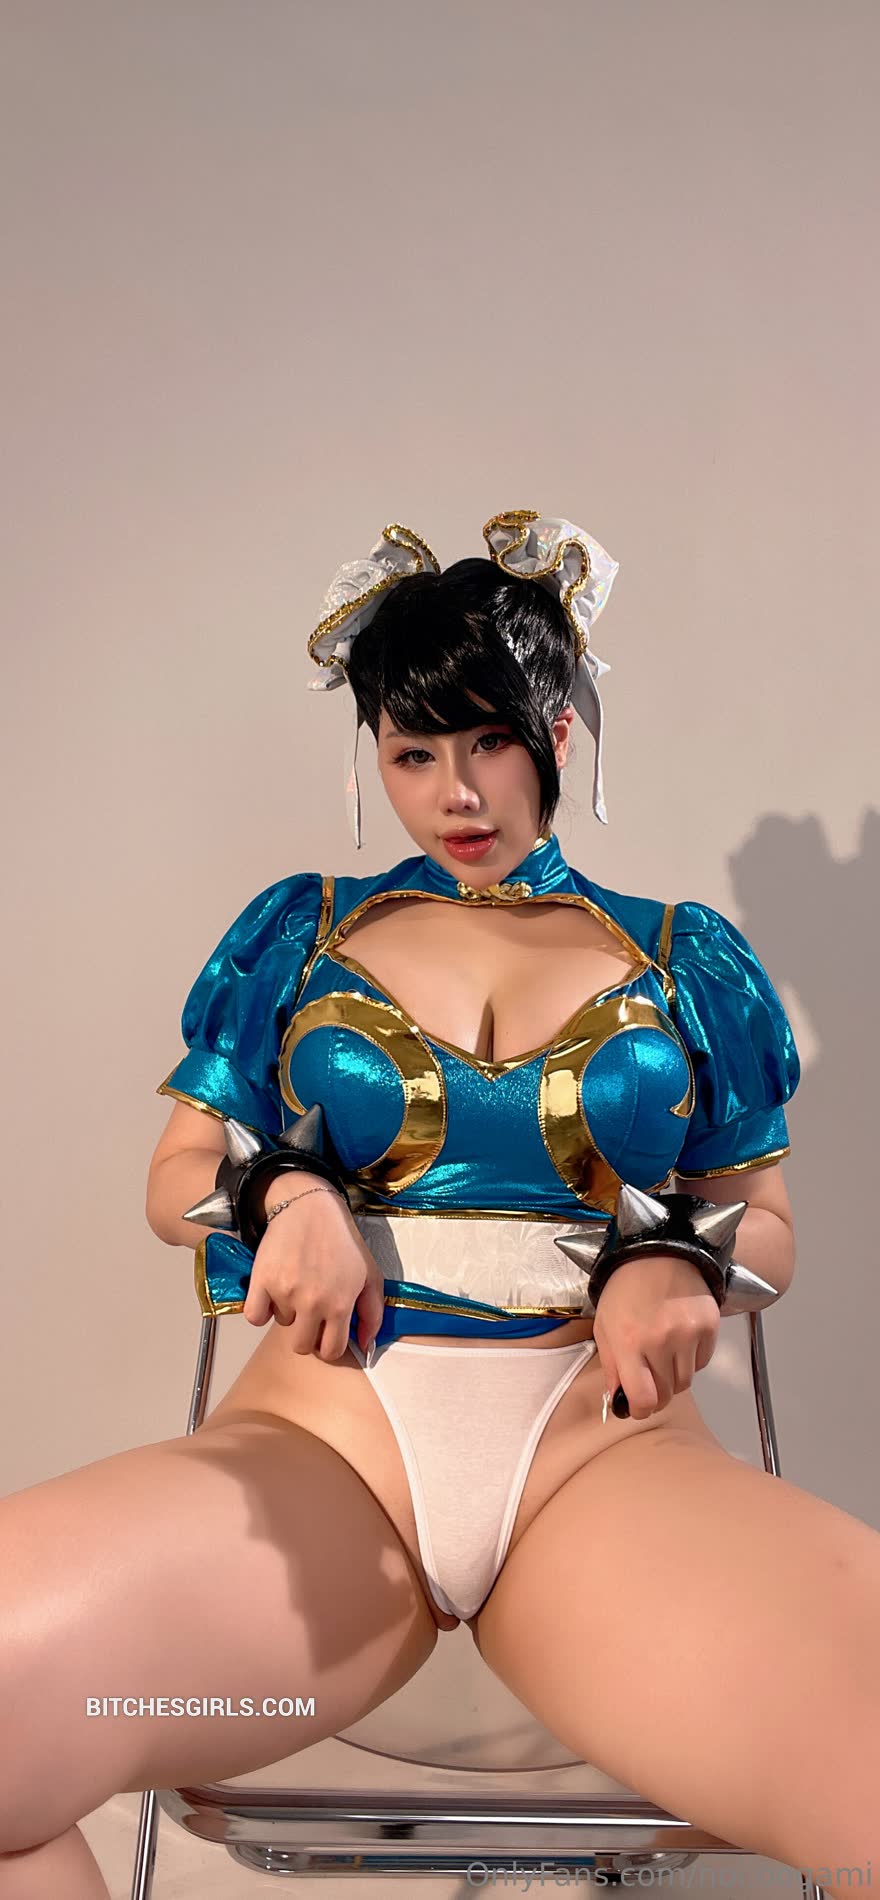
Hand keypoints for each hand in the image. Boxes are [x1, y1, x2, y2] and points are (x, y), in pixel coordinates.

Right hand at [242, 1181, 385, 1362]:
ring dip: (287, 1312)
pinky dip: (260, 1309)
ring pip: (281, 1324)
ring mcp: (285, 1293)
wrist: (310, 1207)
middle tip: (309, 1312)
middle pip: (302, 1345)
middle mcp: (313, 1303)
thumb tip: (366, 1345)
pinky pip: (254, 1316)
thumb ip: (373, 1313)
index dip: (329, 1344)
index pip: (331, 1351)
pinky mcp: (262, 1280)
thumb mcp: (370, 1274)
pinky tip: (271, 1294)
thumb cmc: (343, 1240)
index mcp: (341, 1304)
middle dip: (307, 1333)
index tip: (326, 1332)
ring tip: (296, 1285)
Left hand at [593, 1251, 719, 1419]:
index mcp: (628, 1342)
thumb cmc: (626, 1286)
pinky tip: (679, 1339)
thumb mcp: (605, 1324)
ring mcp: (687, 1334)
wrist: (659, 1251)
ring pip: (686, 1381)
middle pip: (667, 1394)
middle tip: (649, 1381)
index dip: (640, 1410)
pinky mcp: (708, 1327)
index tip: (637, 1407)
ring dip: (673, 1376)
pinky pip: (702, 1362)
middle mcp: (660, 1341)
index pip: (644, 1400)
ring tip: (663, 1353)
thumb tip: (618, 1399)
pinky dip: (691, 1359)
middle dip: (656, 1394)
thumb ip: (610, 1365)